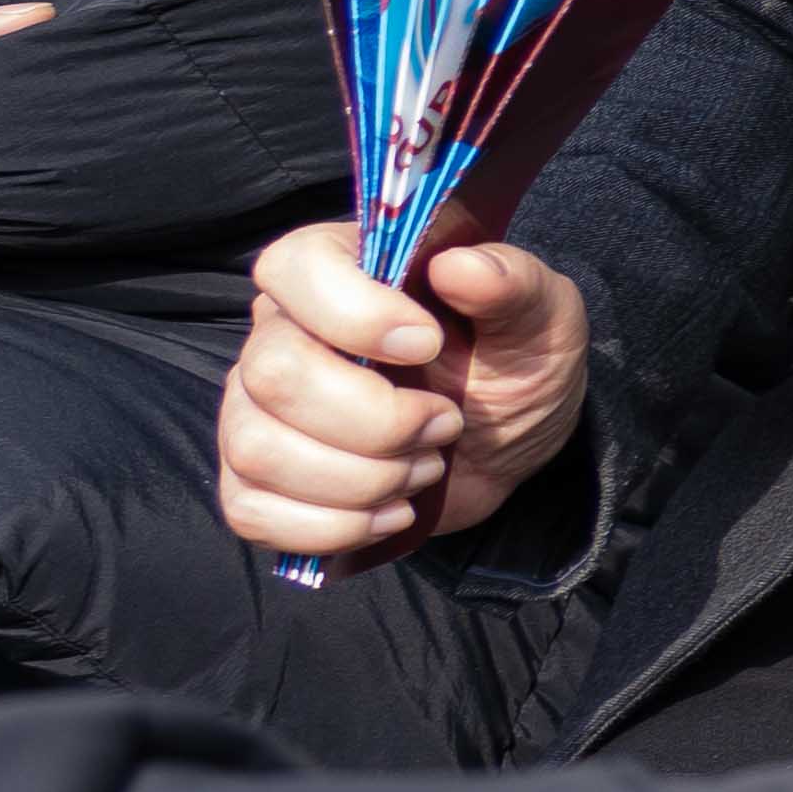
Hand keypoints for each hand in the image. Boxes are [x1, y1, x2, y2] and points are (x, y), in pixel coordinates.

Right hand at [220, 222, 594, 558]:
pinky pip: (251, 511)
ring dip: (364, 479)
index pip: (292, 269)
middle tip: (446, 424)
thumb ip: (513, 283)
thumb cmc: (512, 367)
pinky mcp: (251, 478)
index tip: (429, 345)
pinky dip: (333, 526)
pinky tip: (389, 512)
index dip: (355, 314)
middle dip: (378, 421)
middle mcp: (278, 333)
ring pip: (260, 450)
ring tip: (425, 468)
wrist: (503, 448)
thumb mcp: (541, 320)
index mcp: (338, 269)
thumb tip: (461, 265)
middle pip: (275, 375)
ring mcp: (253, 408)